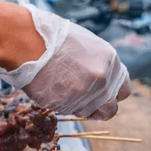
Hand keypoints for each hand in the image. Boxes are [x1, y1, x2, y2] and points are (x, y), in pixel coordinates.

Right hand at [0, 5, 130, 119]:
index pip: (124, 90)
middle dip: (99, 107)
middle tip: (85, 99)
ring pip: (88, 113)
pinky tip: (52, 88)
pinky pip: (68, 111)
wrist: (26, 42)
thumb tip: (102, 78)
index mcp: (110, 61)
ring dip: (79, 105)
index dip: (113, 93)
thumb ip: (99, 64)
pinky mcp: (65, 105)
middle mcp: (102, 81)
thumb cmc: (53, 38)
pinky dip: (62, 104)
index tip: (102, 92)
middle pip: (110, 109)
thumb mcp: (87, 45)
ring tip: (63, 88)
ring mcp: (84, 96)